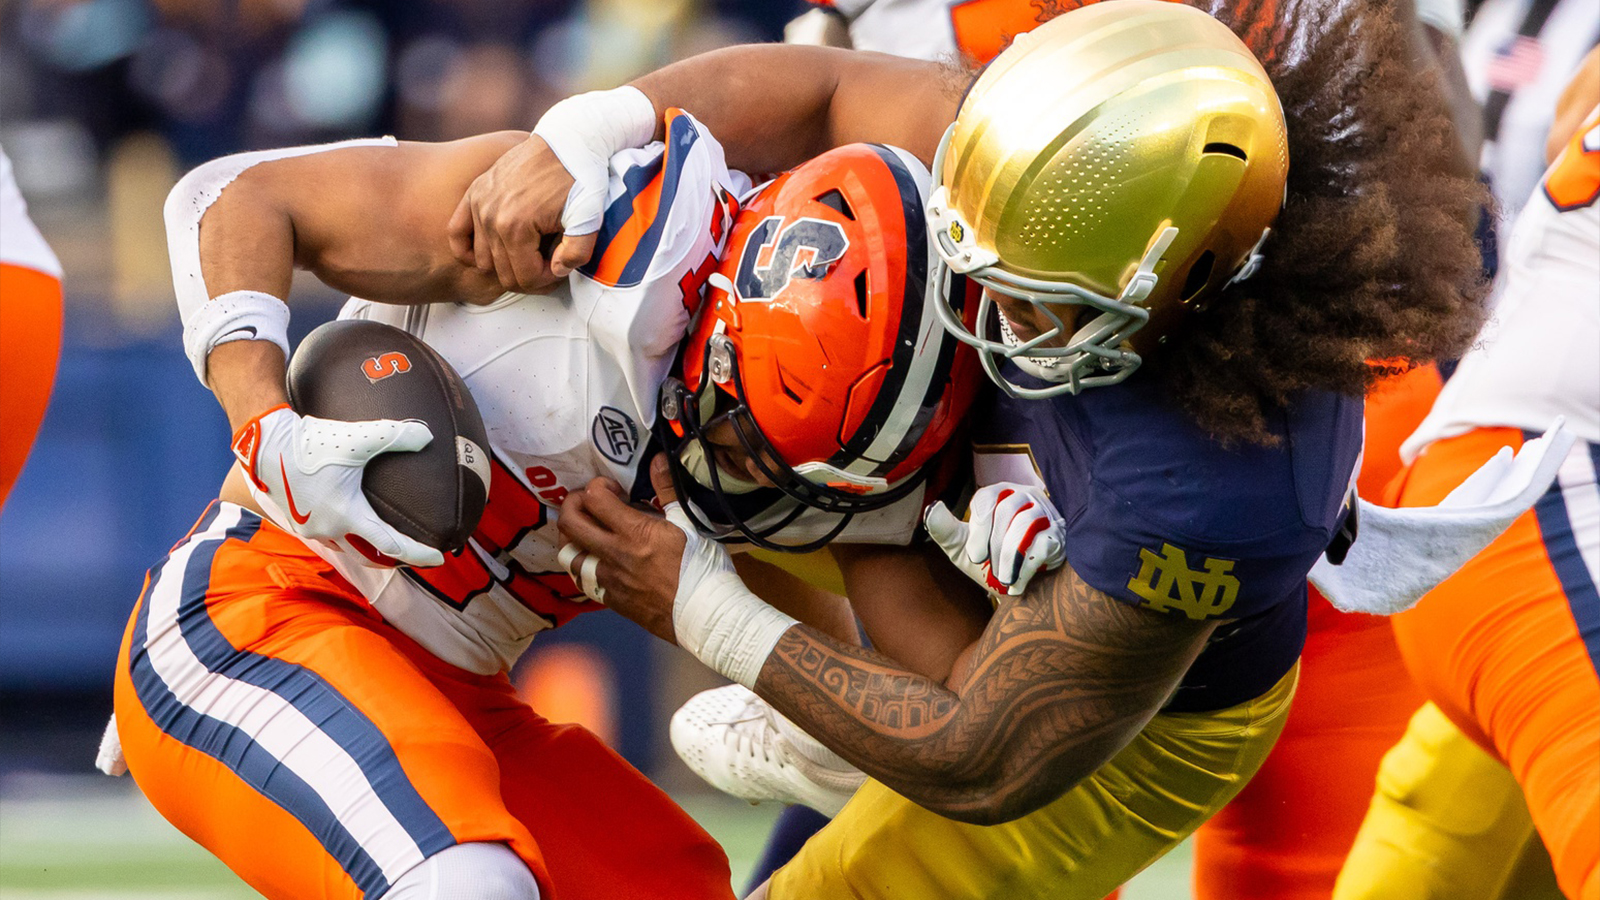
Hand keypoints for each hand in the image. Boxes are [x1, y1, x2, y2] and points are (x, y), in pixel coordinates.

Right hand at [231, 405, 443, 567]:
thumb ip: (395, 436)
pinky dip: (344, 536)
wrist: (264, 442)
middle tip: (414, 557)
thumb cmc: (311, 441)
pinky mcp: (295, 521)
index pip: (391, 545)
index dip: (418, 553)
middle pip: (369, 556)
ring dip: (366, 549)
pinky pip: (326, 536)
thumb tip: (427, 436)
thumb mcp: (358, 438)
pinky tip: (349, 523)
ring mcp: (309, 529)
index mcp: (347, 516)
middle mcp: (328, 530)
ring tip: (383, 542)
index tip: (439, 558)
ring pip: (344, 548)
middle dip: (393, 560)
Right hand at [447, 135, 597, 292]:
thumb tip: (555, 271)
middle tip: (550, 260)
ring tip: (531, 250)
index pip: (523, 279)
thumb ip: (575, 254)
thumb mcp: (589, 219)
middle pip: (503, 272)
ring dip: (507, 261)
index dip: (545, 280)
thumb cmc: (582, 176)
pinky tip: (491, 251)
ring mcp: (478, 202)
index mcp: (515, 226)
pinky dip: (469, 248)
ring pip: (483, 258)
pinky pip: (457, 232)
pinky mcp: (475, 191)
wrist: (570, 139)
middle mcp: (489, 215)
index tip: (560, 266)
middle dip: (529, 273)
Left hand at [556, 456, 702, 641]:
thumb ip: (668, 490)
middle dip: (572, 504)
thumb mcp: (690, 523)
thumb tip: (659, 460)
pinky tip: (597, 558)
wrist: (705, 615)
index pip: (594, 498)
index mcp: (634, 532)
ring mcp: (608, 579)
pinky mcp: (610, 599)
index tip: (613, 489)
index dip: (598, 486)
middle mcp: (614, 555)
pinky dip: (584, 563)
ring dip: (571, 536)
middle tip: (588, 502)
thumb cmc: (702, 568)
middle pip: (569, 523)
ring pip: (567, 553)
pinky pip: (582, 578)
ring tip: (585, 529)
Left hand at [924, 483, 1066, 596]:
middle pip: (1007, 510)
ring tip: (1004, 578)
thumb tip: (931, 509)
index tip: (975, 557)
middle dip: (994, 545)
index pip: (987, 497)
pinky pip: (1043, 543)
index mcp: (999, 493)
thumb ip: (945, 530)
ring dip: (1010, 557)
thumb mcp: (961, 547)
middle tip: (989, 569)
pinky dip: (1026, 568)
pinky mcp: (1059, 535)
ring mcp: (1045, 513)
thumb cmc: (988, 563)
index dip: (979, 528)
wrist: (1017, 588)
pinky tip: (1017, 584)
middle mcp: (1024, 496)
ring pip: (1026, 524)